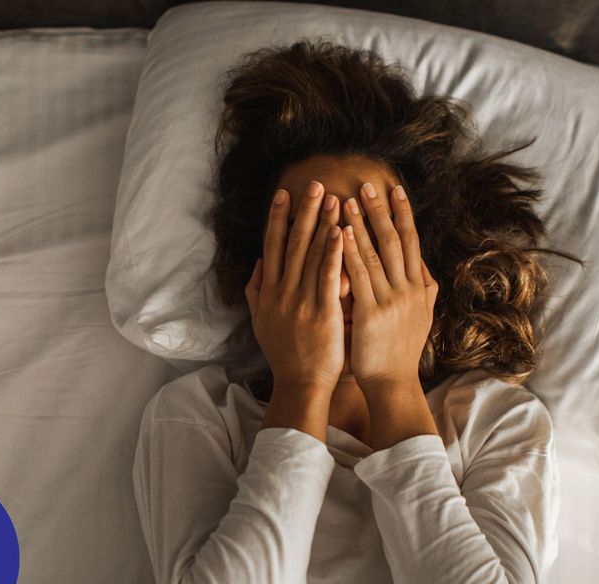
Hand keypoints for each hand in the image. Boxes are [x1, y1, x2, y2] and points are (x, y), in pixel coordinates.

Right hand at [246, 181, 345, 392]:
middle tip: (314, 184)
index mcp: (269, 292)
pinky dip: (334, 253)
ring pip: (312, 255)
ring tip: (334, 198)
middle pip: (292, 243)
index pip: (272, 246)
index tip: (284, 194)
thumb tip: (258, 265)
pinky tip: (342, 232)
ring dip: (323, 224)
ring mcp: (302, 301)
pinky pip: (329, 277)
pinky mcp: (323, 312)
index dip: (277, 218)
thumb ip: (257, 292)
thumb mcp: (261, 321)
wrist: (300, 383)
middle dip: (304, 212)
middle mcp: (282, 292)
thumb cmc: (284, 354)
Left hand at [341, 182, 438, 393]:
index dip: (404, 214)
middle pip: (395, 240)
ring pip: (376, 254)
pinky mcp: (372, 314)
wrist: (393, 383)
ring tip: (347, 200)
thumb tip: (424, 266)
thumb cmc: (401, 351)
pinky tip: (341, 234)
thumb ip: (424, 289)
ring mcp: (391, 301)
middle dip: (381, 211)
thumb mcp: (422, 316)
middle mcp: (409, 289)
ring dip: (361, 225)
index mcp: (419, 287)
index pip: (412, 242)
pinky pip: (360, 277)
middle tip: (368, 185)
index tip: (395, 189)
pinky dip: (350, 253)